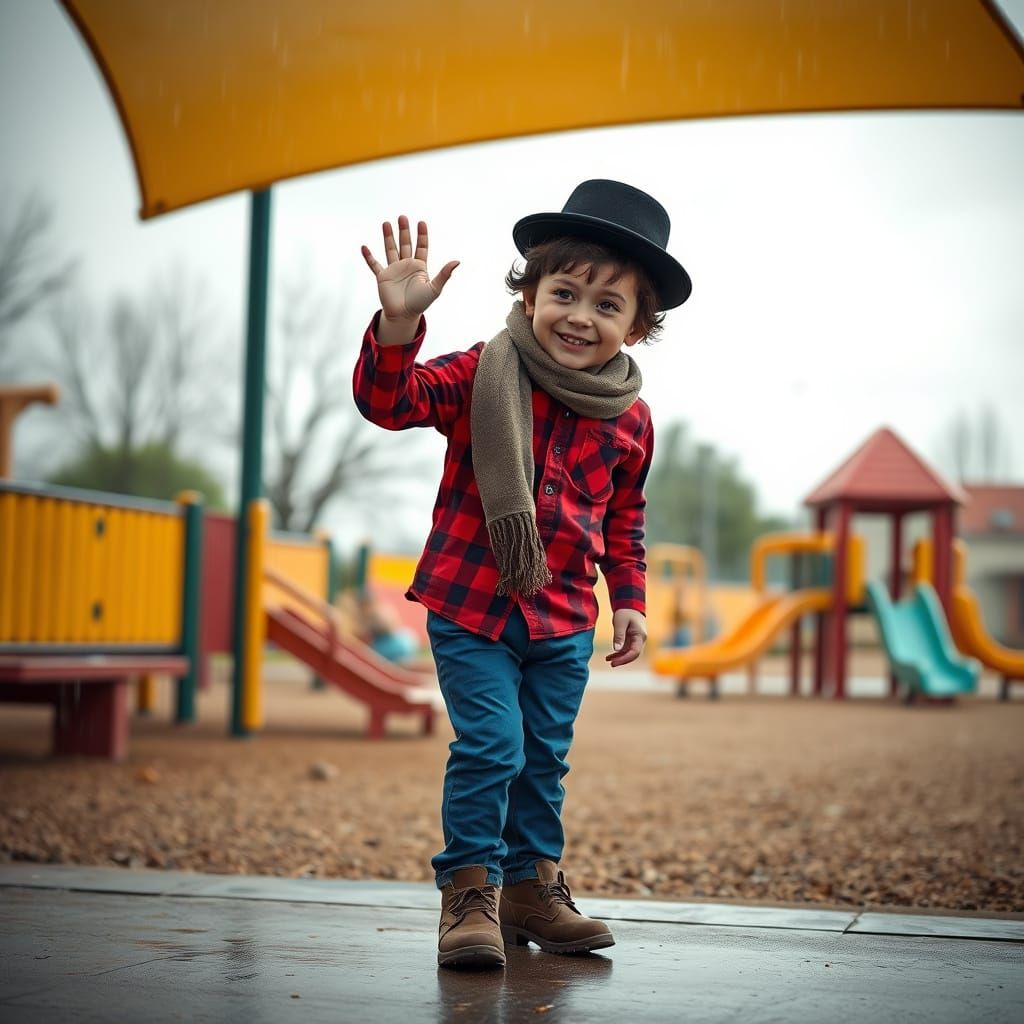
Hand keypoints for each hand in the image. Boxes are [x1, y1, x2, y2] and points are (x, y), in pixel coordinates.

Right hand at [361, 216, 458, 344]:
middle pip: (405, 244)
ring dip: (388, 237)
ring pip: (391, 249)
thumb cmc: (420, 304)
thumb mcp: (434, 288)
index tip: (421, 222)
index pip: (421, 247)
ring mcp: (394, 270)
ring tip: (386, 223)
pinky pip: (374, 265)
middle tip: (403, 217)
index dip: (422, 235)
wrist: (404, 316)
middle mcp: (406, 266)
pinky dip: (369, 257)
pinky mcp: (383, 277)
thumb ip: (444, 274)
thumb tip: (457, 261)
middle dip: (404, 231)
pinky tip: (364, 247)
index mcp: (419, 267)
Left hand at [606, 609, 646, 667]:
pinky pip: (626, 649)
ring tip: (608, 660)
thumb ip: (619, 635)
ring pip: (629, 652)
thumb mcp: (620, 622)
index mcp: (640, 635)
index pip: (635, 652)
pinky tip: (610, 656)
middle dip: (622, 660)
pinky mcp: (631, 639)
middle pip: (633, 654)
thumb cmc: (625, 612)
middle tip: (611, 664)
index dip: (625, 658)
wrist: (629, 605)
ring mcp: (636, 640)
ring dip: (619, 657)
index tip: (614, 662)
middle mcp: (640, 639)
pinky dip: (618, 653)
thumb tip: (616, 649)